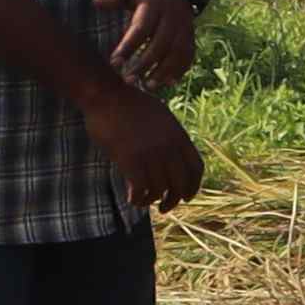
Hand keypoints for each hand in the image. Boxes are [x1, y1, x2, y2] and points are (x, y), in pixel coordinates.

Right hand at [86, 77, 205, 212]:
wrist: (108, 96)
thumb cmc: (131, 104)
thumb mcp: (162, 117)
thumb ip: (170, 137)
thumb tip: (174, 155)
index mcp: (179, 136)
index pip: (196, 168)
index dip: (194, 186)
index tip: (187, 196)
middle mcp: (169, 147)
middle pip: (180, 183)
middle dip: (174, 200)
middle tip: (165, 208)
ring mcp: (151, 154)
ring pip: (160, 189)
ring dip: (152, 200)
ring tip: (144, 202)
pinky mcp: (131, 160)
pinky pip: (141, 189)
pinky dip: (138, 199)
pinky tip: (133, 199)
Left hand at [102, 0, 197, 94]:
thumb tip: (96, 2)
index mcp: (154, 3)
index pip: (142, 27)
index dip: (129, 46)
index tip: (114, 62)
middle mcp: (173, 15)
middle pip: (160, 43)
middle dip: (145, 63)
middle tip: (129, 79)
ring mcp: (185, 25)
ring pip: (177, 51)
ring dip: (164, 70)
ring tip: (149, 86)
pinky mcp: (191, 32)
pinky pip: (189, 53)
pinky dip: (181, 68)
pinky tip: (169, 83)